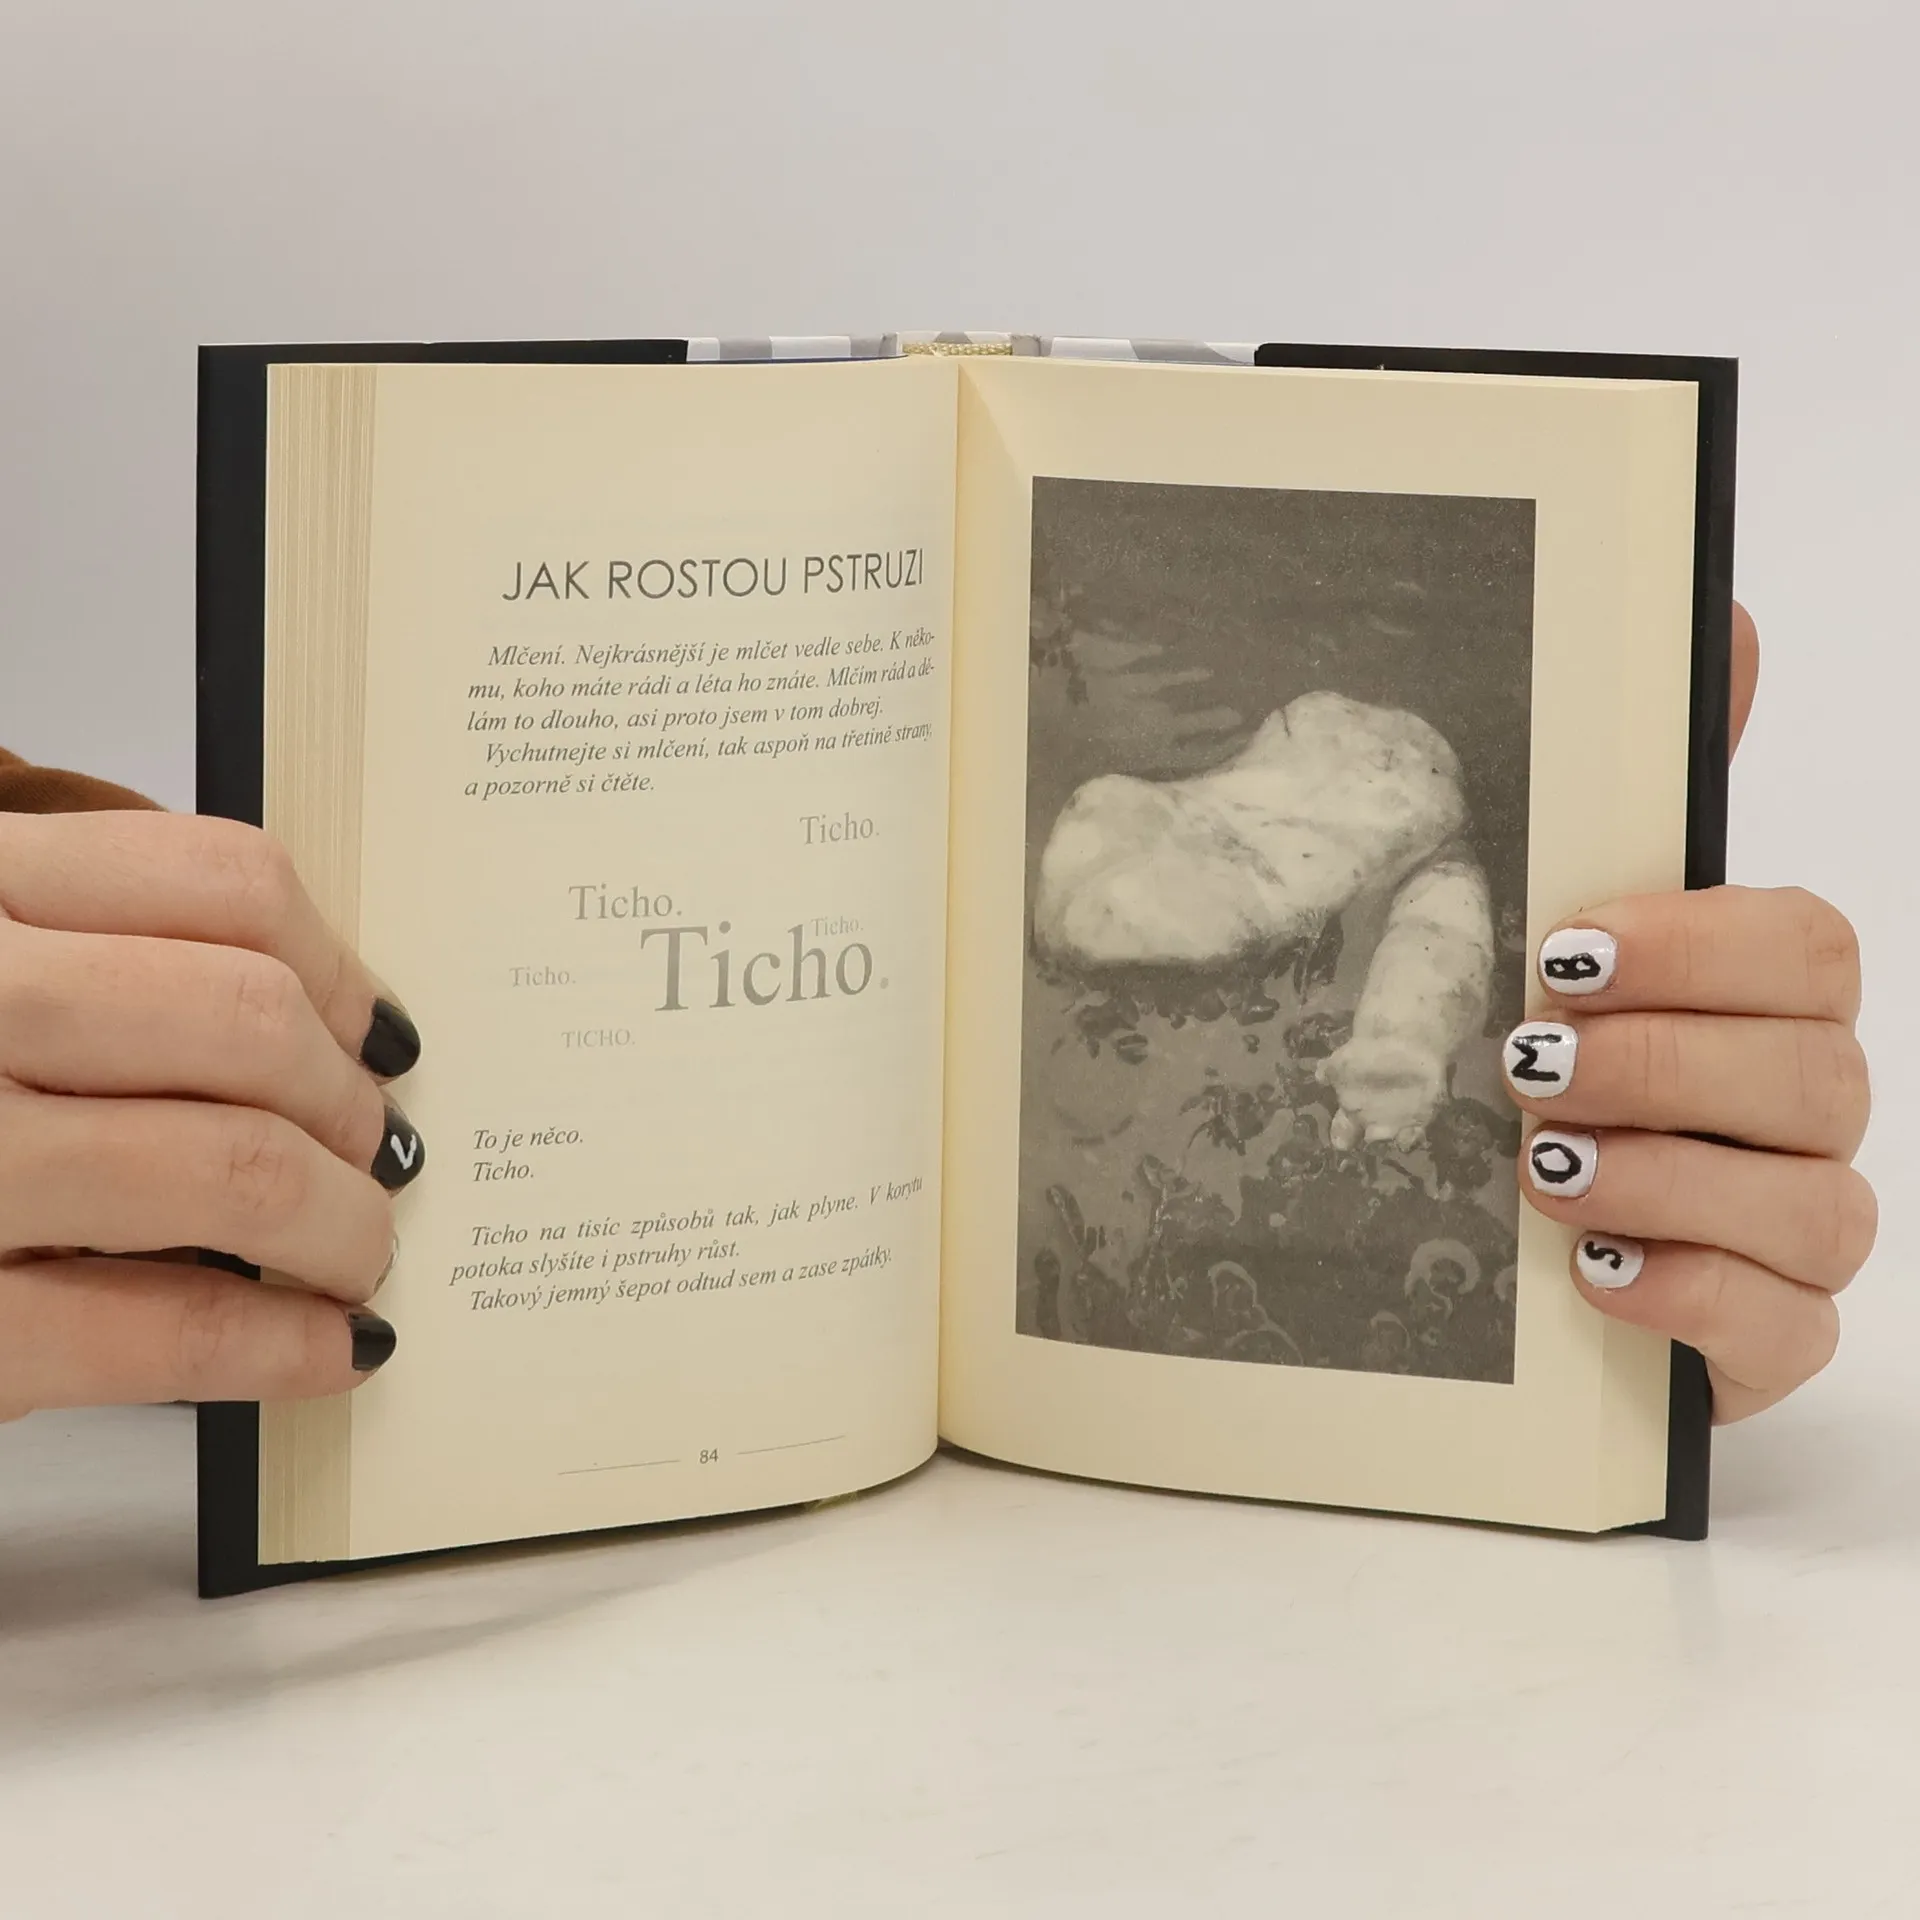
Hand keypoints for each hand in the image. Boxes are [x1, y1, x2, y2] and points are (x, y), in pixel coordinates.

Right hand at [0, 812, 425, 1418]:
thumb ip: (65, 950)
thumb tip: (295, 1015)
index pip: (217, 880)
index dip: (334, 966)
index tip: (376, 1028)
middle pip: (245, 1021)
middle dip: (349, 1102)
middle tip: (379, 1149)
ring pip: (230, 1164)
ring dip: (342, 1224)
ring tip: (362, 1252)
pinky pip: (153, 1330)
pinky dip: (276, 1343)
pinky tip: (332, 1353)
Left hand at [1503, 605, 1873, 1420]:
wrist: (1501, 1232)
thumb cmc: (1543, 1063)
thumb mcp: (1556, 924)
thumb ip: (1646, 793)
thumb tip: (1729, 624)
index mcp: (1763, 998)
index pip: (1809, 946)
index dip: (1699, 945)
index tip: (1567, 951)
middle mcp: (1801, 1108)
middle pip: (1817, 1072)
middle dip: (1662, 1065)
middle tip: (1530, 1066)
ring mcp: (1794, 1227)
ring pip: (1816, 1204)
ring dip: (1666, 1180)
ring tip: (1546, 1172)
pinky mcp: (1762, 1335)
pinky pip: (1786, 1330)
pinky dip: (1690, 1298)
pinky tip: (1595, 1272)